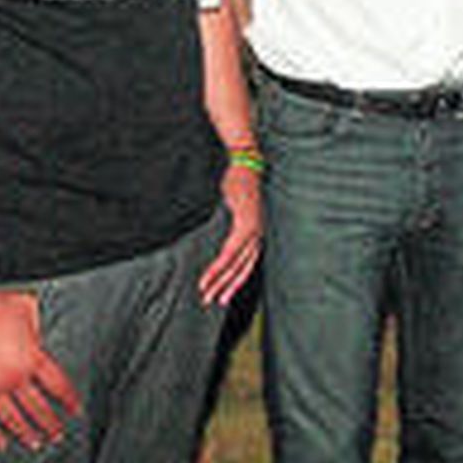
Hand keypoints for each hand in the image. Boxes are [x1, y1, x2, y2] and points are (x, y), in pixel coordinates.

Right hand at [0, 287, 78, 450]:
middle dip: (51, 423)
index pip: (58, 385)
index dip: (69, 400)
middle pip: (38, 408)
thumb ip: (37, 327)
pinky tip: (2, 443)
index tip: (75, 410)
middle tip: (58, 435)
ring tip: (37, 443)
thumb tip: (38, 338)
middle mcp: (14, 377)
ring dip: (27, 433)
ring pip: (13, 419)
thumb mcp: (27, 308)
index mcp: (33, 357)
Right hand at [199, 165, 261, 306]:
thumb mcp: (234, 206)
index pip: (246, 263)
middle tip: (210, 302)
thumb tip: (219, 235)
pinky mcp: (246, 222)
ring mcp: (253, 229)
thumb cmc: (238, 183)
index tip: (220, 296)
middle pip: (242, 267)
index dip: (233, 281)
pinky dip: (220, 265)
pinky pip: (231, 250)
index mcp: (256, 232)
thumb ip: (230, 223)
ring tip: (205, 293)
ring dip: (219, 280)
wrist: (245, 161)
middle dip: (225, 286)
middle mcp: (258, 233)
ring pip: (235, 263)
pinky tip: (209, 276)